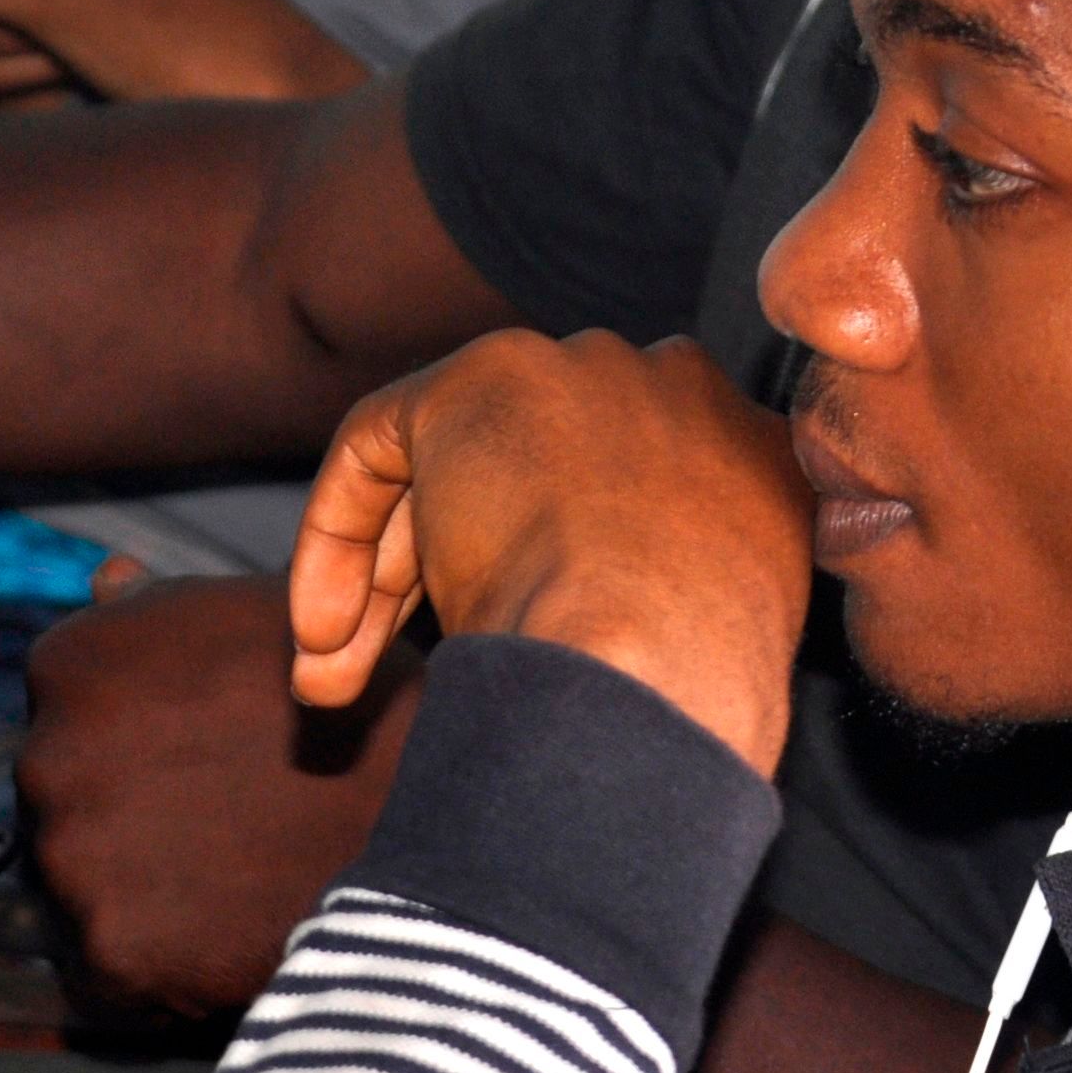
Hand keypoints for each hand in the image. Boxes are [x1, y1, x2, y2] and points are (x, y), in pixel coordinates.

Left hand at [17, 573, 418, 1025]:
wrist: (430, 815)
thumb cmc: (353, 701)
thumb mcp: (261, 614)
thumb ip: (166, 606)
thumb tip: (107, 585)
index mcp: (72, 662)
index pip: (62, 715)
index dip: (129, 743)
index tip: (190, 762)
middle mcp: (48, 756)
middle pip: (59, 802)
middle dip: (120, 815)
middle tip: (209, 830)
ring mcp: (72, 860)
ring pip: (75, 889)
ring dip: (130, 893)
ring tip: (222, 885)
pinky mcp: (111, 951)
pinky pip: (106, 976)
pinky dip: (154, 970)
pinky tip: (219, 940)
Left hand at [288, 330, 814, 774]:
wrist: (658, 667)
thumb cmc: (688, 698)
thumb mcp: (715, 641)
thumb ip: (667, 606)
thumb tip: (600, 643)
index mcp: (748, 456)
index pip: (624, 496)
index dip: (551, 571)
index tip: (512, 649)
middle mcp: (674, 391)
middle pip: (531, 477)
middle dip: (449, 581)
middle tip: (397, 682)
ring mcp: (583, 374)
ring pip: (449, 469)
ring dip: (382, 584)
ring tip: (333, 688)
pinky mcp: (485, 378)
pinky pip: (382, 444)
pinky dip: (338, 536)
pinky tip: (323, 632)